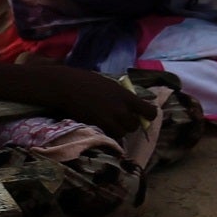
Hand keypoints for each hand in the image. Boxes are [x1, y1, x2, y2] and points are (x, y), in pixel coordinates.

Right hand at [32, 66, 154, 139]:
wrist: (67, 86)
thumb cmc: (87, 81)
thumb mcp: (110, 84)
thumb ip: (122, 96)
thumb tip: (133, 105)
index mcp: (126, 96)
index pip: (149, 111)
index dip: (149, 115)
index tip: (144, 115)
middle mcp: (121, 109)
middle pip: (134, 125)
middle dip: (130, 123)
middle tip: (122, 119)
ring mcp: (109, 119)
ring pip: (122, 133)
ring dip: (119, 130)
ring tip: (111, 123)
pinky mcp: (98, 126)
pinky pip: (110, 135)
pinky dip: (109, 132)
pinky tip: (102, 125)